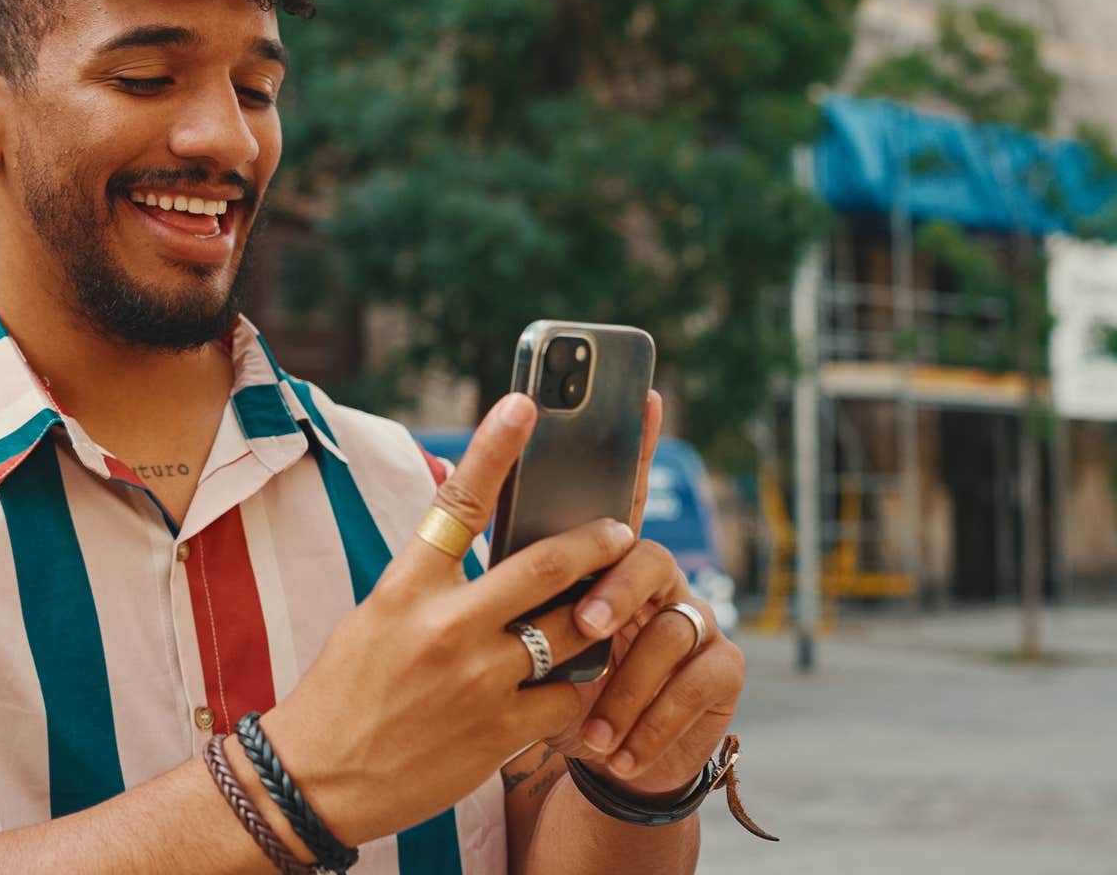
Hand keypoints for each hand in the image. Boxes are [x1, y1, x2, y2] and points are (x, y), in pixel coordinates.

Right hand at [260, 393, 642, 847]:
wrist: (316, 779)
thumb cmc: (345, 690)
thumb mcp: (376, 615)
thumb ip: (430, 578)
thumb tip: (474, 532)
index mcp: (406, 588)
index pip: (457, 502)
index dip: (495, 447)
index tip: (525, 404)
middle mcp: (444, 626)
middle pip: (545, 565)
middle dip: (595, 542)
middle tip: (620, 531)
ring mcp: (477, 680)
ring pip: (571, 630)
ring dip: (596, 616)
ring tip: (606, 610)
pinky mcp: (499, 732)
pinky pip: (568, 696)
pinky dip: (578, 685)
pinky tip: (570, 683)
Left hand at [536, 392, 744, 796]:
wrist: (598, 768)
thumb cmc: (543, 692)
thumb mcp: (509, 636)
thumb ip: (498, 570)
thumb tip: (443, 476)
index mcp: (602, 561)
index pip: (617, 493)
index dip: (635, 445)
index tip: (647, 396)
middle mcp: (654, 579)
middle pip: (640, 558)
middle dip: (614, 592)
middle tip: (587, 624)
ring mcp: (694, 621)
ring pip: (668, 630)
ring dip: (626, 684)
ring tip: (591, 724)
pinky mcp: (721, 673)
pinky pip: (693, 686)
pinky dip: (649, 724)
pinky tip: (617, 750)